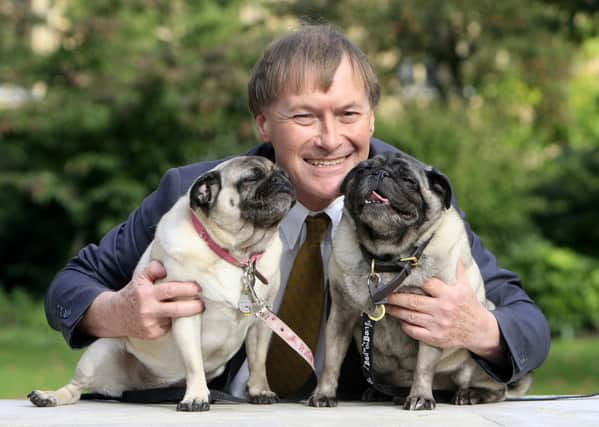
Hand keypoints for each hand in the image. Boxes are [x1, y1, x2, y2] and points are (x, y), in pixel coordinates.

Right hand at [80, 261, 204, 338]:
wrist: (114, 316)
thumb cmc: (134, 293)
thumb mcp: (140, 278)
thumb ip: (153, 269)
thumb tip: (165, 268)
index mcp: (146, 293)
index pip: (170, 290)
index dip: (187, 289)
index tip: (198, 287)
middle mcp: (148, 310)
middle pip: (177, 310)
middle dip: (194, 307)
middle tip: (203, 303)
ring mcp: (150, 324)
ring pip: (175, 319)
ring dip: (186, 314)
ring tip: (196, 307)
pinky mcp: (152, 334)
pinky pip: (169, 327)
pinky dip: (175, 321)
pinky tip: (178, 317)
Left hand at [385, 260, 504, 363]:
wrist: (480, 331)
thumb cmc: (469, 305)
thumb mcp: (466, 286)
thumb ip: (457, 270)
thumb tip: (454, 253)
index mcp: (450, 294)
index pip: (428, 284)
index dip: (413, 280)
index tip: (400, 277)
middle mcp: (443, 309)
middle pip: (413, 301)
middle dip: (396, 297)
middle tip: (384, 294)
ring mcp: (438, 324)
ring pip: (411, 316)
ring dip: (396, 311)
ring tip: (386, 306)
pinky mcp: (436, 338)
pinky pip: (415, 332)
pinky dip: (406, 326)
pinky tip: (400, 321)